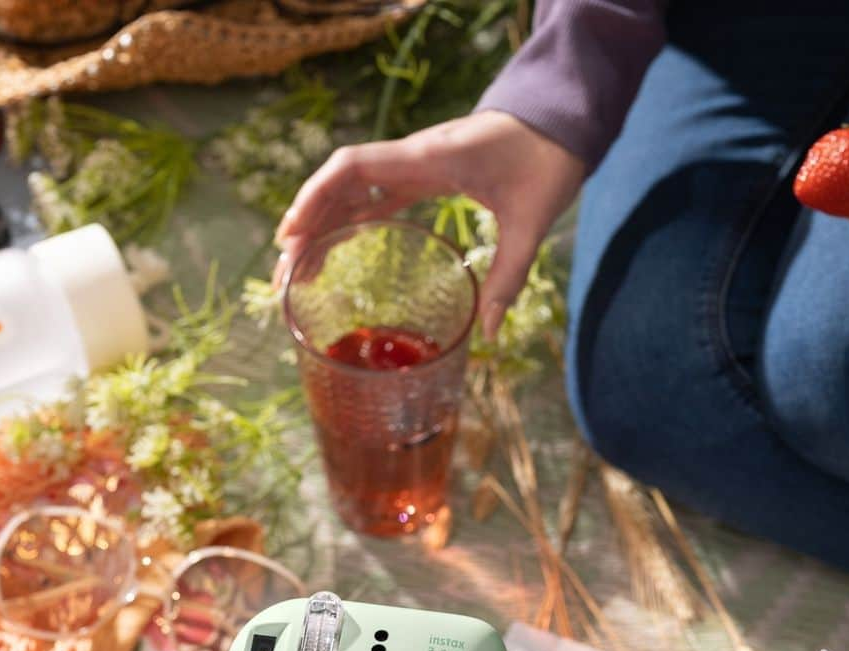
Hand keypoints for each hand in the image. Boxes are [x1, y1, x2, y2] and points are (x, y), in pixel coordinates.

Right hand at [274, 111, 584, 337]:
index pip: (352, 167)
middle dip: (308, 223)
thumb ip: (509, 276)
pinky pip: (375, 193)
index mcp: (427, 158)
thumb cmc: (547, 160)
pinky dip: (350, 218)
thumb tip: (487, 334)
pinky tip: (335, 246)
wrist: (562, 119)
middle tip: (286, 270)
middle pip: (341, 183)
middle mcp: (412, 157)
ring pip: (353, 189)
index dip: (315, 198)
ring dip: (323, 222)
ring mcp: (416, 164)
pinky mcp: (425, 174)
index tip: (291, 233)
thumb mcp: (532, 221)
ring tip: (299, 266)